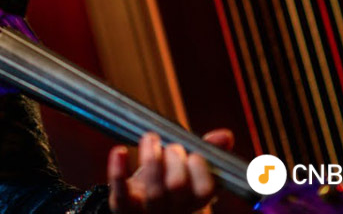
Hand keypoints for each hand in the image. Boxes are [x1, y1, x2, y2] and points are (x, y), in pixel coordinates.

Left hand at [107, 129, 234, 212]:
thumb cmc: (167, 183)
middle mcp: (173, 209)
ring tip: (150, 138)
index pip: (205, 190)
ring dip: (151, 158)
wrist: (138, 206)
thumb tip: (225, 136)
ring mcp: (148, 210)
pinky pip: (121, 193)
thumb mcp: (188, 170)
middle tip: (171, 146)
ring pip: (153, 191)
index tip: (194, 152)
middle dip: (175, 158)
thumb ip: (207, 153)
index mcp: (193, 200)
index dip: (201, 169)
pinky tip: (119, 151)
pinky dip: (118, 170)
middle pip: (177, 186)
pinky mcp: (124, 206)